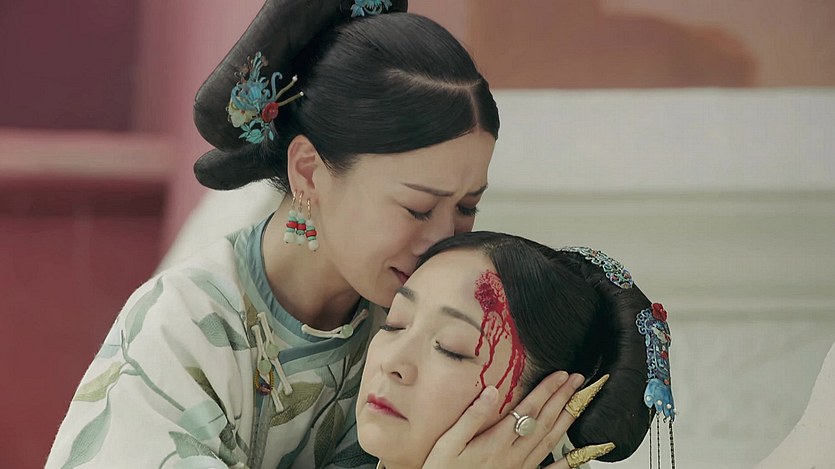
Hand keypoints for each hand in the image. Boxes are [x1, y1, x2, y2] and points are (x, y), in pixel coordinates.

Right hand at [422, 371, 584, 468]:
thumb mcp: (448, 443)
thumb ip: (471, 418)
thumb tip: (492, 391)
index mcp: (496, 442)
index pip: (528, 410)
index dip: (546, 390)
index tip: (559, 375)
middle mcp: (512, 455)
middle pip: (543, 422)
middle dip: (561, 398)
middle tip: (576, 380)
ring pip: (549, 442)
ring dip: (565, 420)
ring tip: (578, 403)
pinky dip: (565, 461)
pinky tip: (576, 453)